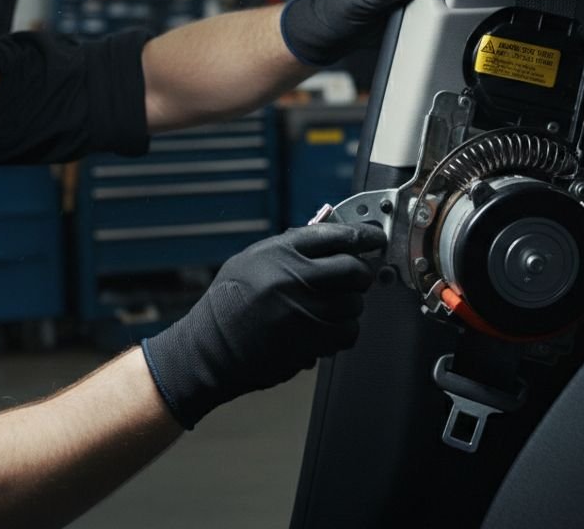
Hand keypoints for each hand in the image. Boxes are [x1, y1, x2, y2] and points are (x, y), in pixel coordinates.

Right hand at [141, 223, 386, 428]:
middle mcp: (292, 279)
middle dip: (361, 273)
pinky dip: (344, 331)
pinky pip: (347, 333)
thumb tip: (332, 241)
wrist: (209, 349)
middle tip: (358, 276)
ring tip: (334, 307)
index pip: (335, 235)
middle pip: (353, 270)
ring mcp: (303, 312)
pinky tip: (328, 328)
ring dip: (351, 306)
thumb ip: (290, 249)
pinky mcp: (309, 342)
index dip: (363, 235)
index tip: (374, 238)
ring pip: (354, 305)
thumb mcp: (251, 261)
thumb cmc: (228, 304)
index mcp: (278, 253)